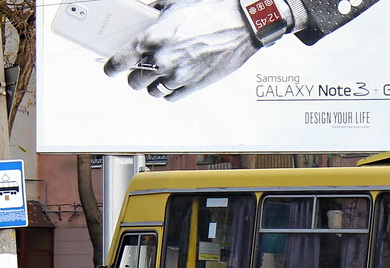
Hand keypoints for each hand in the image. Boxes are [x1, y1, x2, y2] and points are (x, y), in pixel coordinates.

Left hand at [104, 0, 259, 100]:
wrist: (238, 24)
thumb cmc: (208, 12)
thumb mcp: (172, 5)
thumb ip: (152, 13)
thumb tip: (143, 15)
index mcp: (151, 39)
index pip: (120, 62)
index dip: (112, 68)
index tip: (110, 69)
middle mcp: (162, 61)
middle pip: (135, 80)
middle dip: (134, 76)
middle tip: (137, 71)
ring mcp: (179, 75)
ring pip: (154, 91)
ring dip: (152, 85)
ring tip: (157, 76)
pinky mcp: (195, 85)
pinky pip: (172, 96)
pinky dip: (169, 91)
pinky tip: (171, 82)